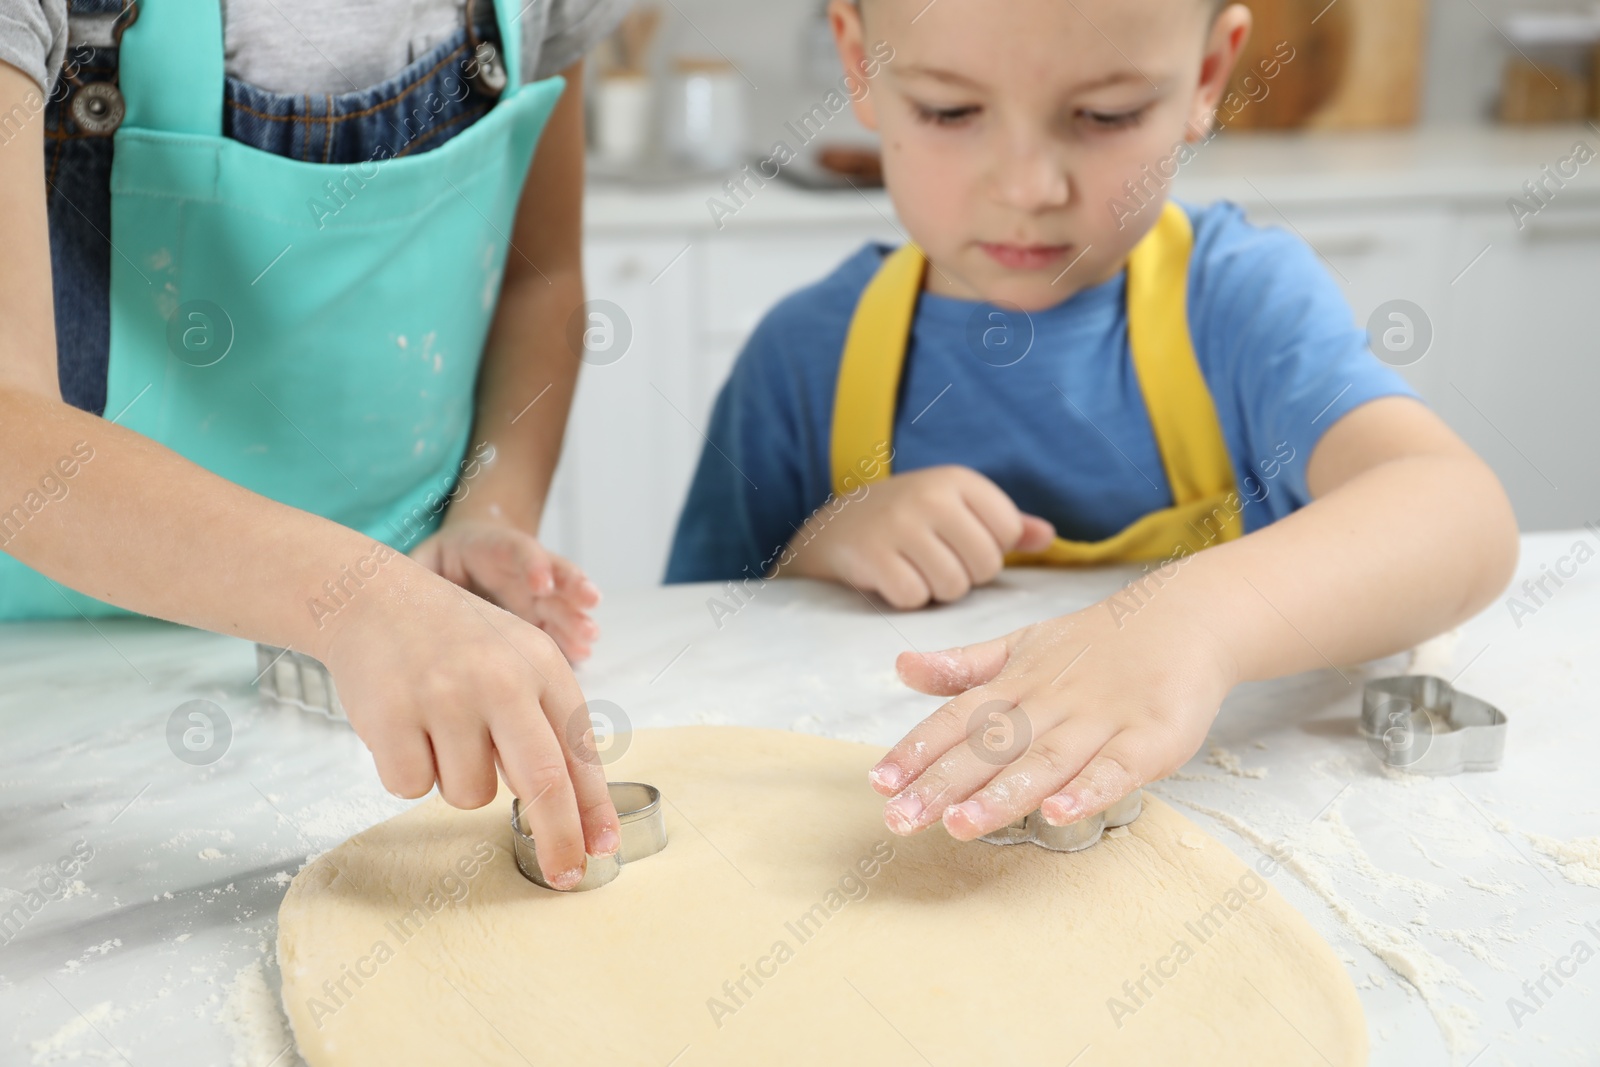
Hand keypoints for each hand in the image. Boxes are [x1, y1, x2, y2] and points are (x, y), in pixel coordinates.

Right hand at [314, 559, 618, 890]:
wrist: (371, 598)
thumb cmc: (454, 640)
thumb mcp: (517, 660)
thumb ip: (546, 723)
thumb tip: (575, 808)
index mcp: (542, 666)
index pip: (579, 750)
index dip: (594, 808)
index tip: (603, 848)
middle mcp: (500, 680)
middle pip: (544, 783)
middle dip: (558, 839)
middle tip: (564, 875)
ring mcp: (445, 698)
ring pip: (470, 794)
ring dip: (456, 781)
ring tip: (440, 729)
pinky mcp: (391, 717)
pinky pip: (411, 788)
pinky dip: (409, 772)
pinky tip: (405, 727)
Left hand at [411, 518, 600, 661]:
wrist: (461, 564)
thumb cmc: (437, 566)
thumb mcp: (424, 562)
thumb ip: (418, 573)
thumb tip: (401, 590)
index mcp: (493, 549)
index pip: (519, 549)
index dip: (532, 562)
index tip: (539, 583)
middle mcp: (521, 572)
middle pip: (552, 576)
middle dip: (568, 591)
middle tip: (586, 606)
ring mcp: (535, 596)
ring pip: (561, 603)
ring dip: (576, 618)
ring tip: (589, 635)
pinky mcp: (538, 619)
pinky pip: (557, 629)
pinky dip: (569, 640)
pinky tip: (582, 654)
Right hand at [783, 466, 1055, 608]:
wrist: (836, 527)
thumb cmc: (911, 520)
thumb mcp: (956, 509)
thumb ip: (1005, 523)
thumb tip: (1048, 537)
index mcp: (958, 479)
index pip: (1008, 533)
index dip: (990, 550)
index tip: (960, 543)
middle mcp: (930, 495)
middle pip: (985, 565)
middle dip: (965, 575)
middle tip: (936, 562)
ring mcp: (898, 524)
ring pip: (952, 587)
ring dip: (936, 591)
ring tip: (915, 570)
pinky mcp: (872, 555)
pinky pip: (914, 598)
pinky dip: (906, 599)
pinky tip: (892, 579)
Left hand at [866, 593, 1238, 838]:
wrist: (1186, 617)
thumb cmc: (1096, 644)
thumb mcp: (1023, 645)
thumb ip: (964, 666)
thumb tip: (900, 666)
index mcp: (1017, 683)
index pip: (958, 718)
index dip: (918, 750)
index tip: (880, 783)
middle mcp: (1051, 701)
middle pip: (991, 747)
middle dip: (942, 784)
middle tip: (900, 819)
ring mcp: (1102, 719)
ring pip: (1044, 760)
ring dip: (1001, 795)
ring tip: (960, 825)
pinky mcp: (1151, 737)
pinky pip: (1116, 768)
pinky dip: (1088, 790)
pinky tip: (1057, 812)